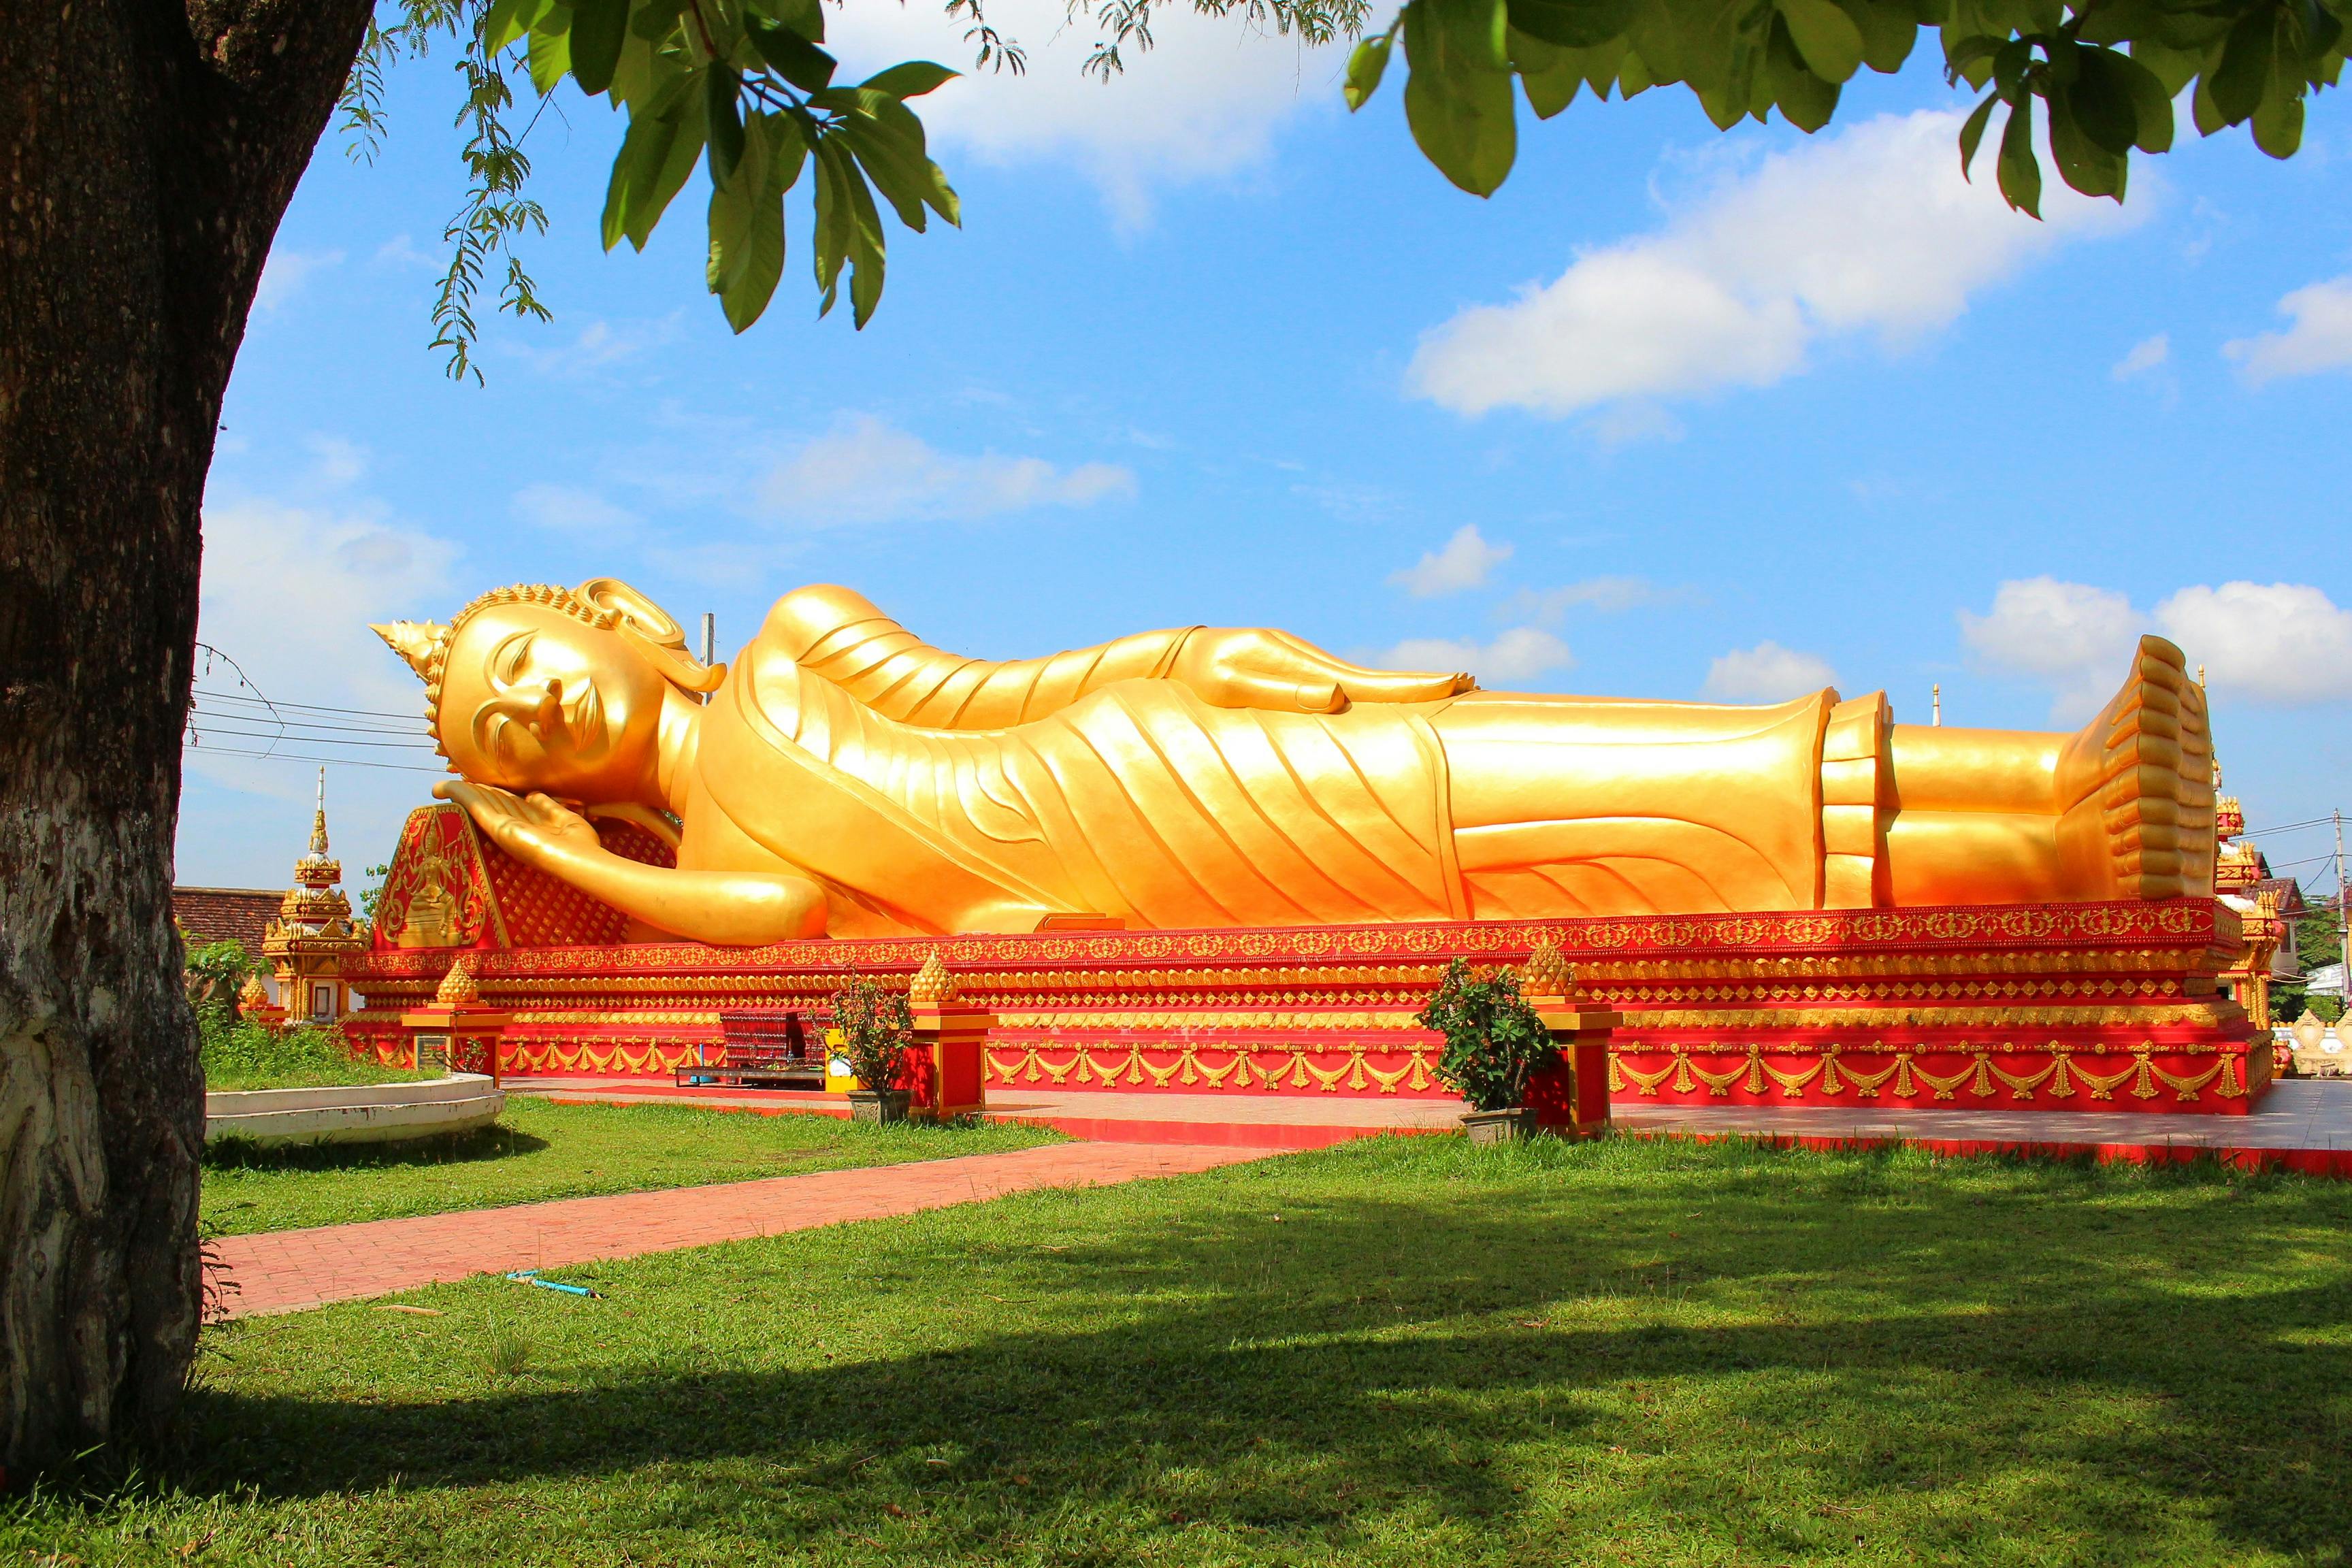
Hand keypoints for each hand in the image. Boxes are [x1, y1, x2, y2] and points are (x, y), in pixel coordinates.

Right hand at [435, 780, 606, 866]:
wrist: (580, 860)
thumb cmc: (578, 844)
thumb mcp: (563, 819)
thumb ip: (547, 807)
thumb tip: (532, 794)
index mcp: (527, 823)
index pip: (503, 804)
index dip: (487, 792)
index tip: (472, 784)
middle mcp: (512, 826)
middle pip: (487, 803)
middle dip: (468, 793)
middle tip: (445, 788)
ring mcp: (503, 828)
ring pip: (477, 803)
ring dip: (457, 793)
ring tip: (438, 788)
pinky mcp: (497, 828)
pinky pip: (474, 806)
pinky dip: (458, 795)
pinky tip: (442, 788)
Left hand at [1169, 627, 1474, 712]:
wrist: (1178, 654)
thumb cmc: (1198, 678)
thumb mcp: (1232, 687)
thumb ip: (1281, 692)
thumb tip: (1336, 697)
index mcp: (1303, 665)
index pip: (1368, 682)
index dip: (1412, 686)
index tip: (1454, 681)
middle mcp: (1312, 662)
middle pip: (1377, 678)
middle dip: (1422, 684)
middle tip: (1472, 679)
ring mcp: (1308, 667)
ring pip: (1365, 683)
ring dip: (1405, 688)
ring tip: (1452, 688)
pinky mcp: (1299, 674)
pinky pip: (1347, 687)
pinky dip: (1378, 692)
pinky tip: (1394, 697)